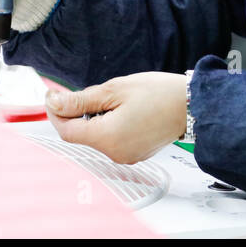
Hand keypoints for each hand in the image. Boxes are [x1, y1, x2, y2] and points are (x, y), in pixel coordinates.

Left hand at [46, 73, 187, 163]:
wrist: (192, 105)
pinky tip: (123, 112)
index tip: (53, 96)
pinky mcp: (134, 154)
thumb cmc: (159, 94)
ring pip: (96, 138)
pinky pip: (111, 141)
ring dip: (94, 120)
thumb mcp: (114, 89)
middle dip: (77, 114)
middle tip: (87, 93)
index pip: (67, 131)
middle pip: (81, 135)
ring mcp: (126, 156)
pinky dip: (108, 127)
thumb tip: (54, 103)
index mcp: (108, 137)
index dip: (56, 113)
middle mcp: (115, 153)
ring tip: (113, 101)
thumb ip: (81, 100)